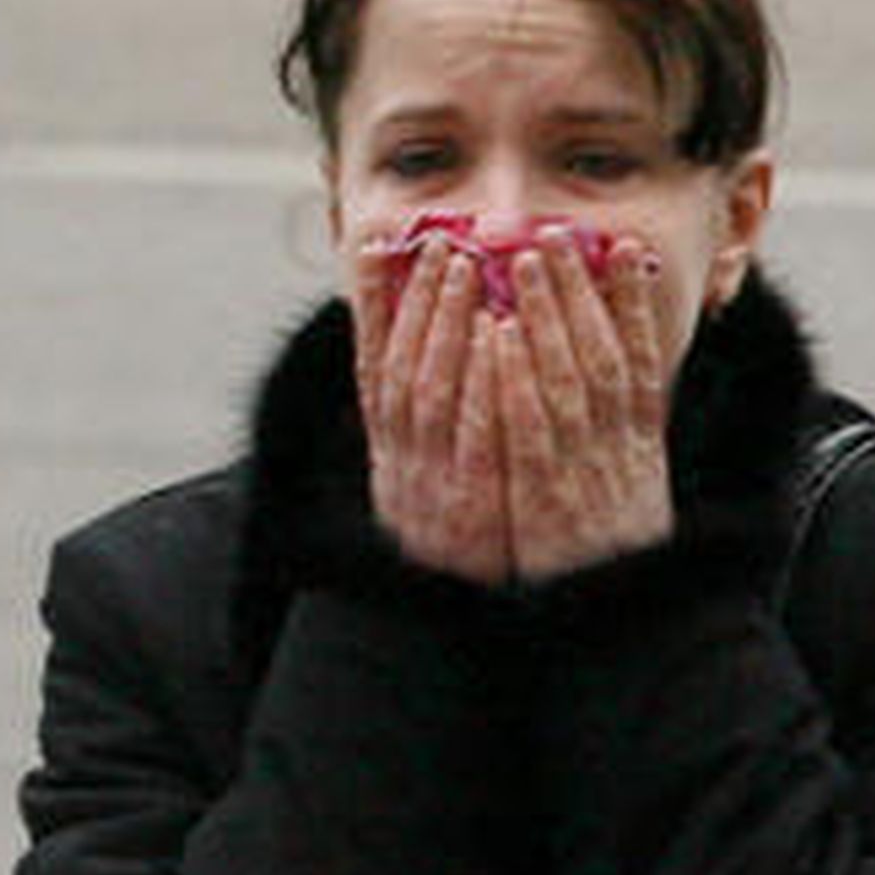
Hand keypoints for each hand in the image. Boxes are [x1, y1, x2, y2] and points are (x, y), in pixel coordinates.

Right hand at [351, 234, 510, 585]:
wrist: (445, 634)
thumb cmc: (442, 553)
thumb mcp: (412, 490)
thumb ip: (408, 431)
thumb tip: (405, 367)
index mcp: (387, 453)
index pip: (374, 364)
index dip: (378, 304)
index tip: (382, 246)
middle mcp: (402, 462)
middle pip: (404, 365)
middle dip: (419, 300)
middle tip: (438, 240)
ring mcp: (433, 483)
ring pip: (433, 388)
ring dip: (446, 323)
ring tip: (463, 265)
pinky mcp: (471, 505)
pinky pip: (477, 433)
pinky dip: (484, 381)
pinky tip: (499, 334)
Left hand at [493, 231, 671, 582]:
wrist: (620, 636)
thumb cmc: (617, 568)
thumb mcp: (640, 500)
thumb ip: (633, 446)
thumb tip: (632, 392)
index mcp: (643, 450)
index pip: (642, 363)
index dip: (633, 306)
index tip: (625, 252)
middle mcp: (618, 454)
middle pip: (601, 356)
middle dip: (581, 291)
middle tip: (561, 232)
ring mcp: (582, 474)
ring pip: (568, 379)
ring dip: (548, 314)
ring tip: (529, 256)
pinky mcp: (545, 501)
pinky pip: (529, 429)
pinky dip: (517, 378)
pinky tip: (501, 333)